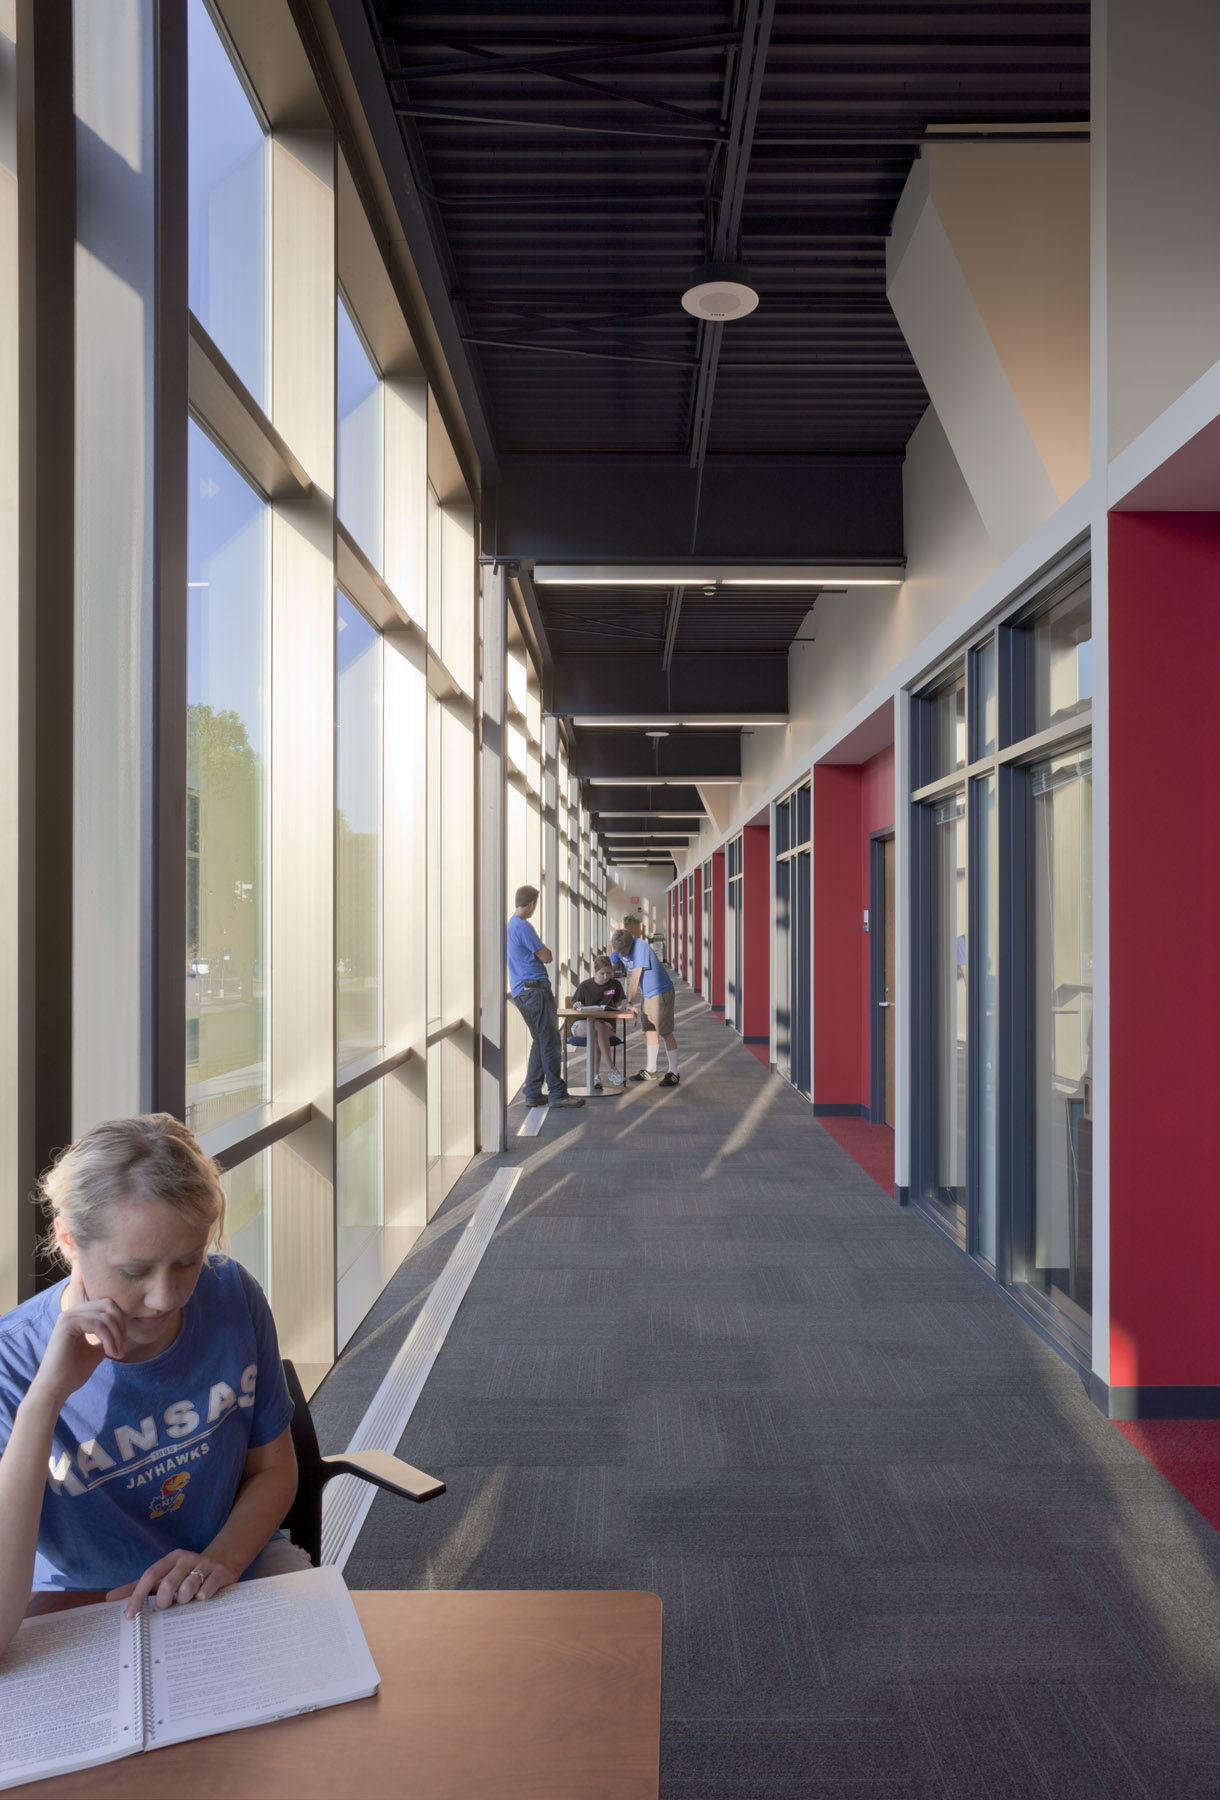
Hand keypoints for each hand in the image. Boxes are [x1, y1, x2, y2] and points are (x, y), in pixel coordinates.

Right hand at [28, 1274, 130, 1407]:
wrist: (55, 1388)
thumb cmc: (73, 1373)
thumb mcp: (96, 1352)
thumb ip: (106, 1339)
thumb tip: (123, 1331)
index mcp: (77, 1317)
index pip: (107, 1306)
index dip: (120, 1322)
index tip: (122, 1344)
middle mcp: (72, 1313)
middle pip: (108, 1304)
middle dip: (120, 1325)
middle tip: (121, 1346)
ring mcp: (68, 1317)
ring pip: (105, 1316)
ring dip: (116, 1335)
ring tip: (117, 1353)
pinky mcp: (67, 1324)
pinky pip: (98, 1324)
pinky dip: (109, 1338)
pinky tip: (110, 1353)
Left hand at [108, 1549, 237, 1619]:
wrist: (223, 1560)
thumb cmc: (186, 1574)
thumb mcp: (164, 1577)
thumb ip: (138, 1588)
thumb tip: (110, 1598)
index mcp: (171, 1558)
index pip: (150, 1575)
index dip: (138, 1596)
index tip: (129, 1615)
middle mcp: (187, 1558)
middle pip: (167, 1585)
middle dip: (164, 1603)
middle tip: (167, 1607)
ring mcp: (205, 1564)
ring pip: (187, 1590)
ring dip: (184, 1601)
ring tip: (187, 1600)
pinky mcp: (220, 1573)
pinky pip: (206, 1592)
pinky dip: (202, 1599)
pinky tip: (203, 1597)